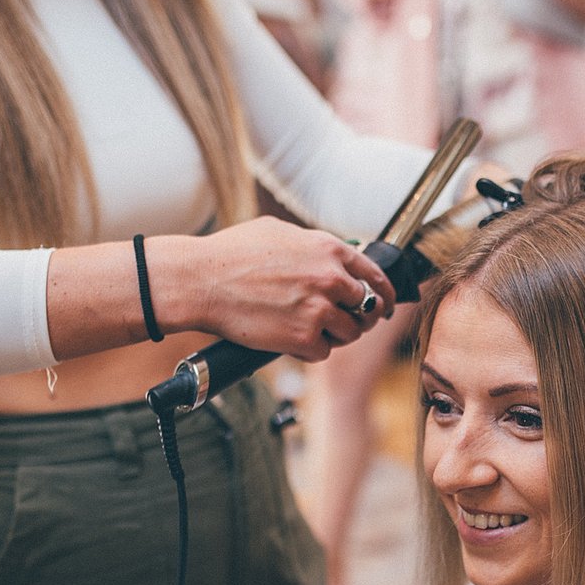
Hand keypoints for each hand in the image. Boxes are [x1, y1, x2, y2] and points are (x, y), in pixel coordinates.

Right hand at [173, 218, 394, 360]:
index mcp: (329, 249)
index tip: (382, 305)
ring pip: (350, 333)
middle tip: (343, 323)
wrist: (201, 281)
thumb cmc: (230, 253)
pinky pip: (323, 352)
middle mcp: (331, 279)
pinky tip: (292, 341)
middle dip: (357, 317)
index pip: (376, 274)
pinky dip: (310, 350)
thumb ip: (312, 245)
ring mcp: (319, 310)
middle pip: (367, 307)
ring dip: (335, 336)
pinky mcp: (302, 339)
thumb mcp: (279, 232)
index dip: (383, 293)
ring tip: (312, 332)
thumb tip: (328, 254)